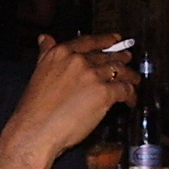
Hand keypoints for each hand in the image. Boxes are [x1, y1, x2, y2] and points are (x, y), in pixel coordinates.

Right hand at [6, 33, 136, 163]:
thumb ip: (45, 53)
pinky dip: (131, 95)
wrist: (36, 130)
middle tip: (128, 60)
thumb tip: (44, 38)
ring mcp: (93, 76)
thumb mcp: (38, 71)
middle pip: (107, 57)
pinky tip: (130, 101)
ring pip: (120, 71)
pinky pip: (125, 90)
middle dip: (120, 59)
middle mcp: (78, 60)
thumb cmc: (34, 108)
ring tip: (134, 80)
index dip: (105, 40)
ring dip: (130, 76)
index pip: (89, 41)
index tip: (115, 39)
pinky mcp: (104, 93)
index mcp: (61, 53)